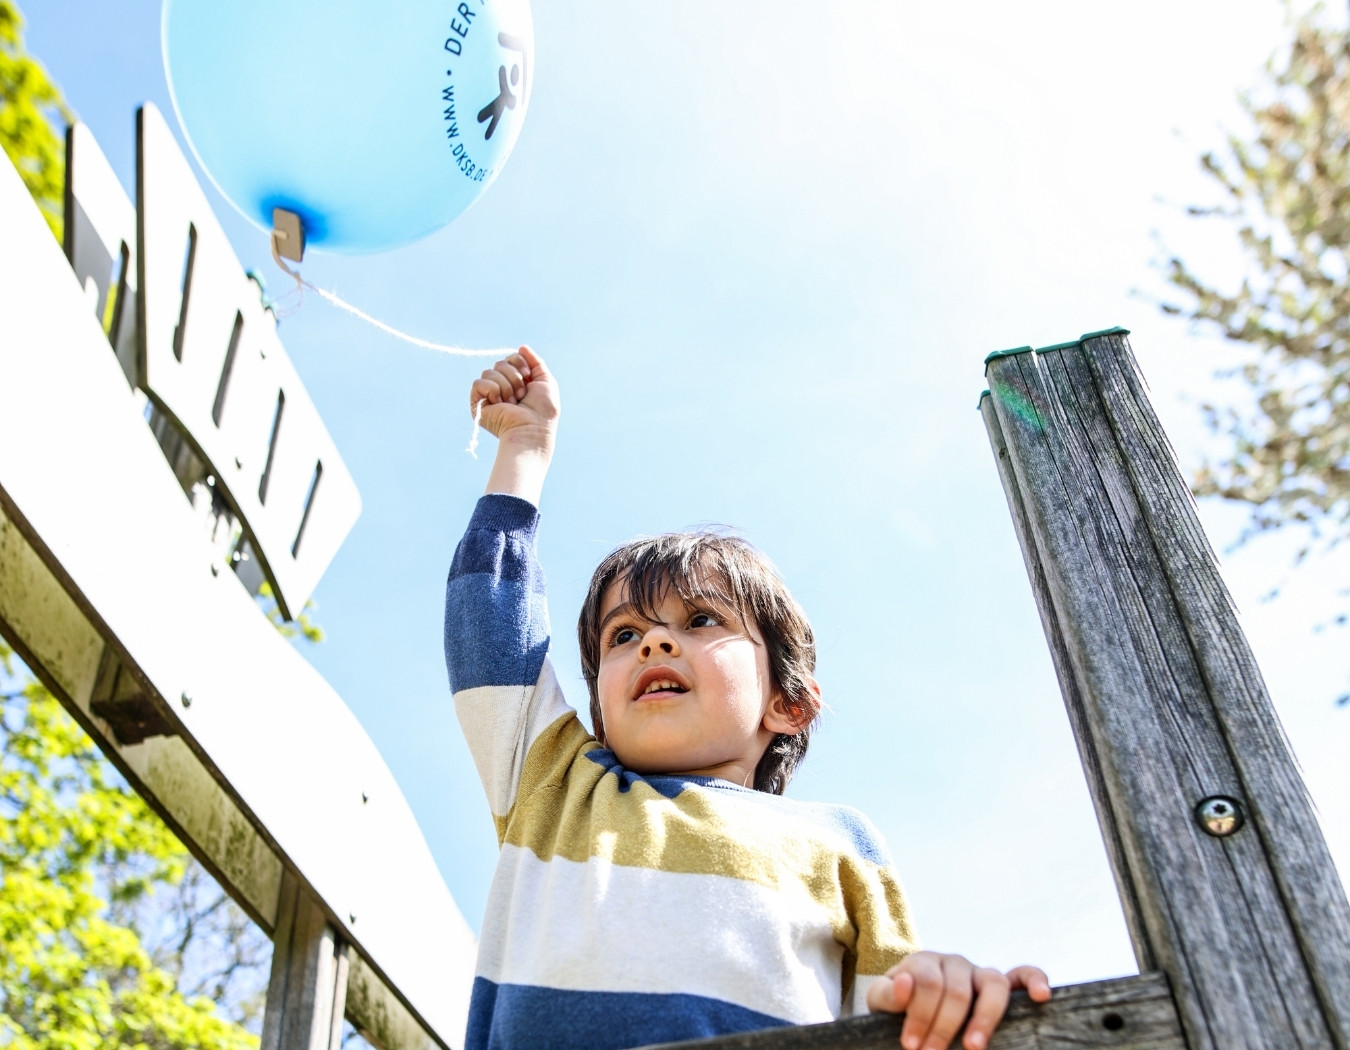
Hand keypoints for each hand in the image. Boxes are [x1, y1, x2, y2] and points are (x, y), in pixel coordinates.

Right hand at [470, 346, 559, 454]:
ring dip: (506, 387)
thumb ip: (535, 362)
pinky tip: (500, 403)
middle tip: (522, 396)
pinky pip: (479, 382)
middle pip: (500, 363)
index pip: (511, 358)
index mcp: (516, 381)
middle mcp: (502, 386)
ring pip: (490, 371)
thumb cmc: (543, 411)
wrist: (532, 429)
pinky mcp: (478, 402)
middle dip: (514, 378)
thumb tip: (521, 347)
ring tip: (513, 403)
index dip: (520, 363)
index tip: (529, 378)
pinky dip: (493, 390)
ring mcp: (489, 394)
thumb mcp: (546, 381)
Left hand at [865, 952, 1049, 1049]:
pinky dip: (1035, 980)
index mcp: (925, 962)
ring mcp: (980, 972)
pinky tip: (1040, 996)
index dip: (920, 1015)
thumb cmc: (897, 1010)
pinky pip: (1023, 975)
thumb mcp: (882, 1004)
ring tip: (973, 1046)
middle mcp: (954, 962)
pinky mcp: (1003, 985)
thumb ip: (887, 995)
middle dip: (943, 1026)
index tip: (911, 1045)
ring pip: (992, 984)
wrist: (909, 1013)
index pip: (928, 983)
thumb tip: (904, 985)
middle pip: (956, 989)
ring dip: (984, 1017)